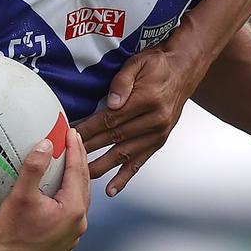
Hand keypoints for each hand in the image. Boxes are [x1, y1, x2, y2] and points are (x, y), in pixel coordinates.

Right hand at [0, 129, 90, 250]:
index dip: (75, 149)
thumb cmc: (10, 233)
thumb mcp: (20, 195)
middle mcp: (78, 225)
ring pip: (79, 205)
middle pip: (83, 187)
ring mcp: (72, 239)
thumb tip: (46, 144)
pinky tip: (59, 202)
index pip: (78, 171)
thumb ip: (35, 167)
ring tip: (69, 169)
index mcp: (73, 209)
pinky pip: (70, 222)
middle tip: (74, 144)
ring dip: (76, 185)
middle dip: (79, 163)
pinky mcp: (62, 249)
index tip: (72, 133)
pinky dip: (68, 206)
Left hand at [78, 47, 203, 195]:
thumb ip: (123, 81)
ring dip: (102, 167)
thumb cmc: (158, 64)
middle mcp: (154, 120)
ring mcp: (158, 134)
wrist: (185, 70)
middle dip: (88, 149)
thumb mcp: (139, 62)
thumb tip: (112, 102)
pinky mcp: (159, 141)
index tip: (69, 135)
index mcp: (147, 100)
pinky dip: (125, 177)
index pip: (109, 118)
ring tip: (82, 177)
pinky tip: (112, 189)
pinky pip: (140, 162)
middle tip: (66, 158)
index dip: (88, 128)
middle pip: (113, 138)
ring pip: (124, 154)